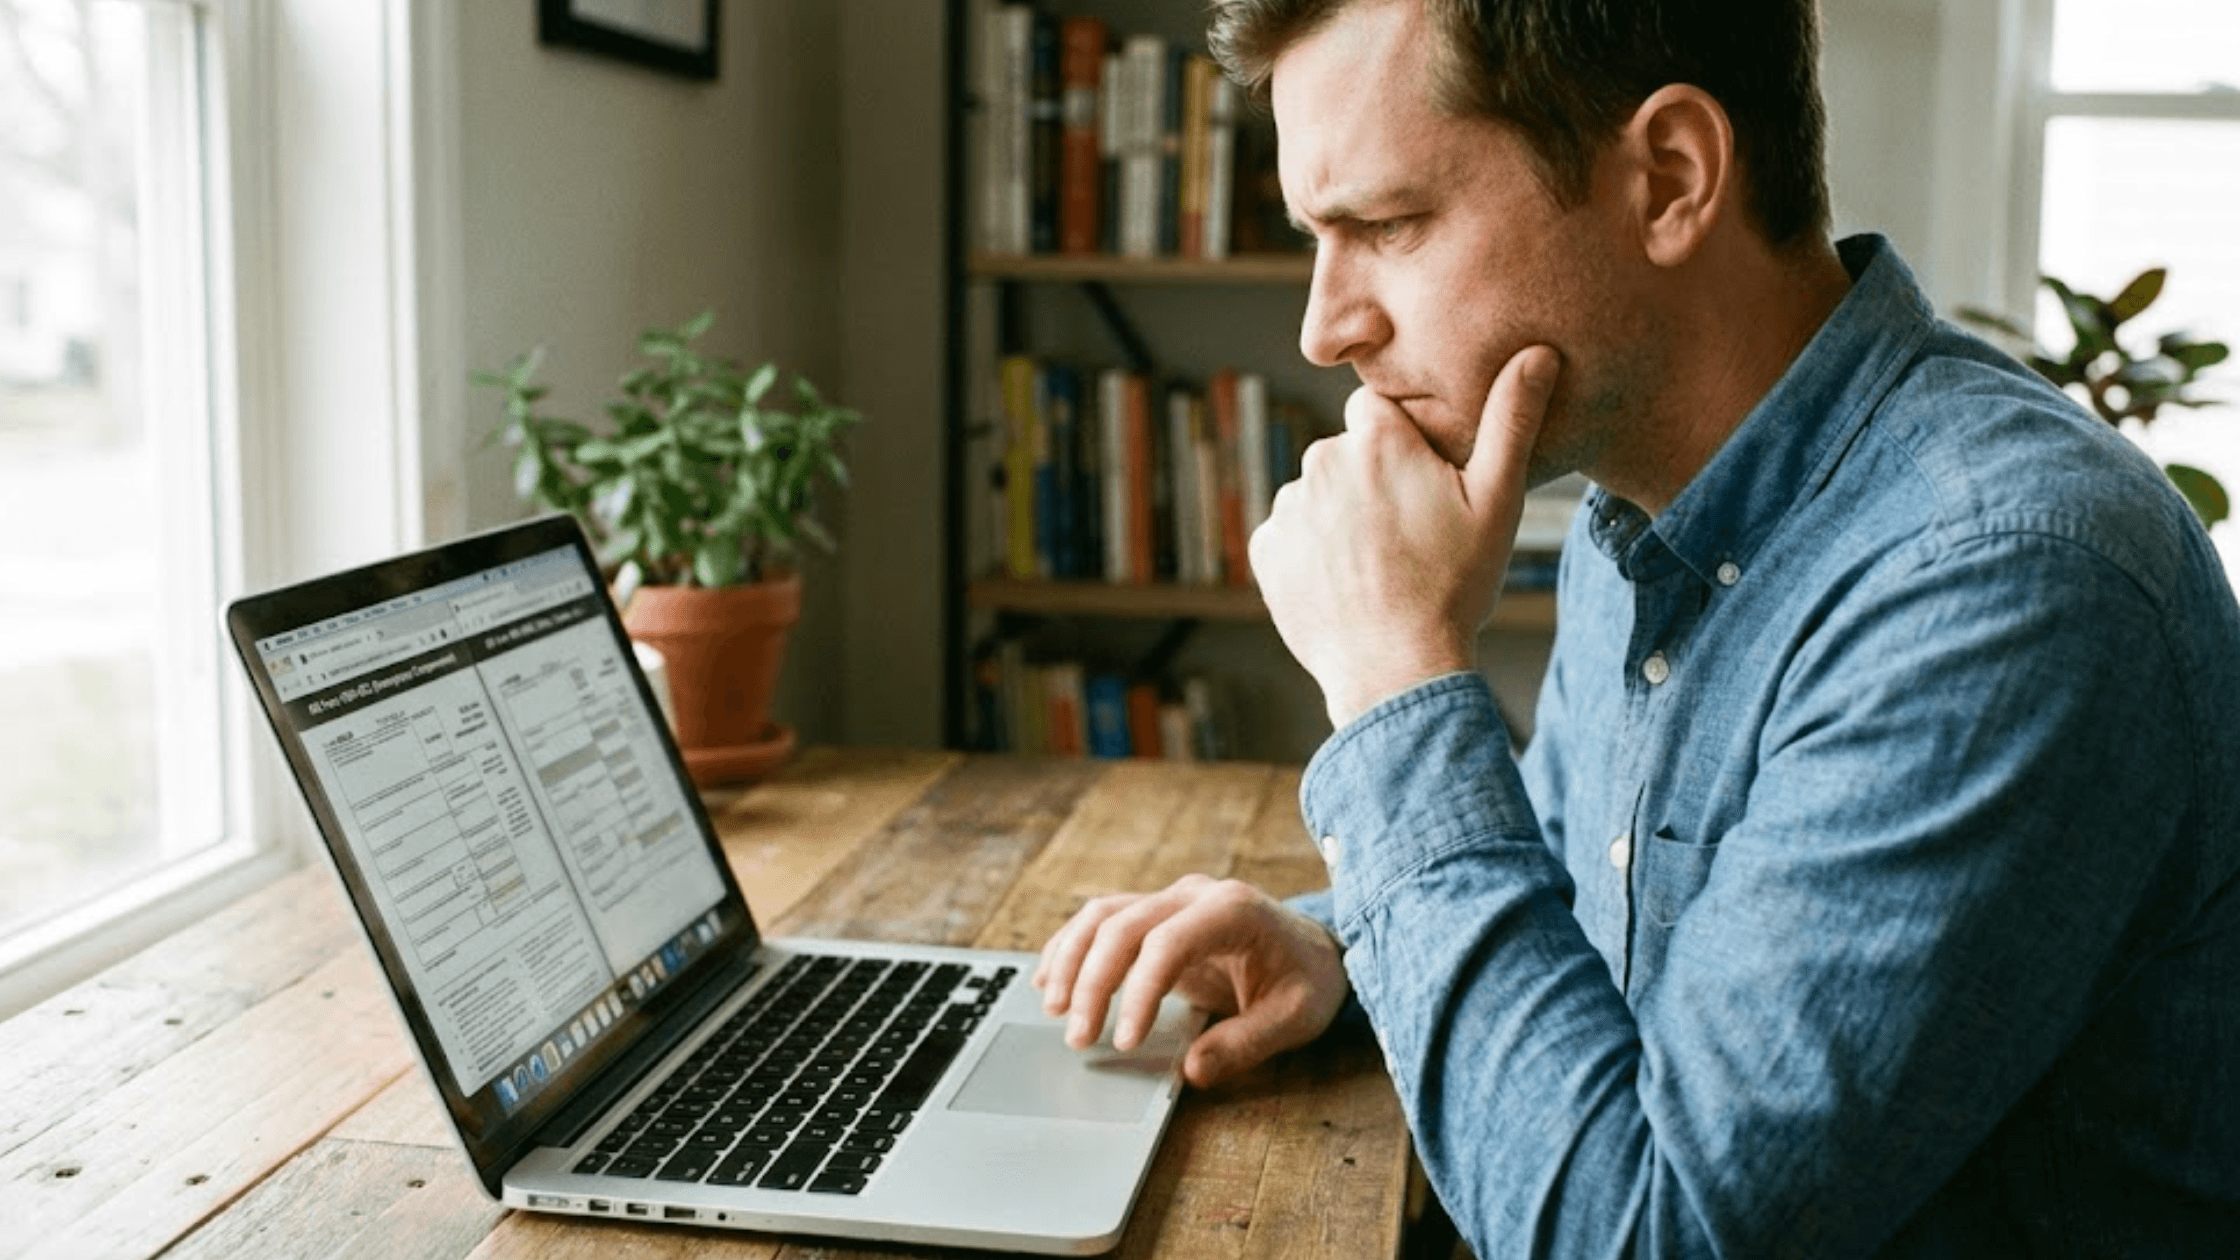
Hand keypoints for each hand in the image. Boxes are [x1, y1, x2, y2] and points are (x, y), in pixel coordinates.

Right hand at [1033, 875, 1349, 1087]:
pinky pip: (1104, 919)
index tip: (1125, 1042)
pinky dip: (1072, 946)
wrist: (1315, 948)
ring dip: (1072, 960)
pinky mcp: (1157, 913)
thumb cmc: (1307, 980)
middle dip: (1093, 982)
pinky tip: (1051, 978)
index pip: (1167, 944)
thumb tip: (1193, 1072)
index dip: (1138, 993)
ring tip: (1054, 1009)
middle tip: (1079, 1038)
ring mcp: (1173, 899)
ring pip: (1104, 915)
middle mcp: (1195, 894)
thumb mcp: (1296, 1018)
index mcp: (1233, 910)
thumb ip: (1246, 1043)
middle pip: (1123, 926)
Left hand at [1249, 346, 1560, 727]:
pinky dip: (1312, 552)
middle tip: (1407, 534)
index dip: (1402, 443)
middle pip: (1347, 453)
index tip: (1422, 483)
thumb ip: (1512, 421)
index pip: (1377, 409)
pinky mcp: (1266, 550)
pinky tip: (1347, 583)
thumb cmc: (1455, 587)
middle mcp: (1321, 461)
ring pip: (1319, 495)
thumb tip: (1538, 352)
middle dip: (1370, 481)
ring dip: (1341, 517)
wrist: (1397, 671)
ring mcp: (1288, 507)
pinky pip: (1291, 534)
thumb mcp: (1498, 503)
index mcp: (1377, 440)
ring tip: (1378, 565)